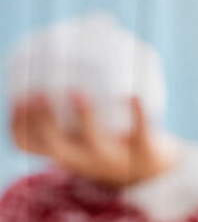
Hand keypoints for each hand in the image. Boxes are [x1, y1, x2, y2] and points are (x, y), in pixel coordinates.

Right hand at [10, 91, 177, 187]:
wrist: (156, 174)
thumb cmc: (110, 144)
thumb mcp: (84, 134)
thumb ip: (67, 108)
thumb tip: (62, 47)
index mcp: (66, 152)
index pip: (31, 145)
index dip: (19, 125)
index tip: (16, 100)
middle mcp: (87, 160)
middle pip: (57, 146)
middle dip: (43, 122)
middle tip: (38, 94)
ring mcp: (116, 159)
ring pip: (95, 143)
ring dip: (84, 117)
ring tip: (76, 92)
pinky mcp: (146, 154)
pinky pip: (142, 134)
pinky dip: (139, 115)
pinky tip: (132, 94)